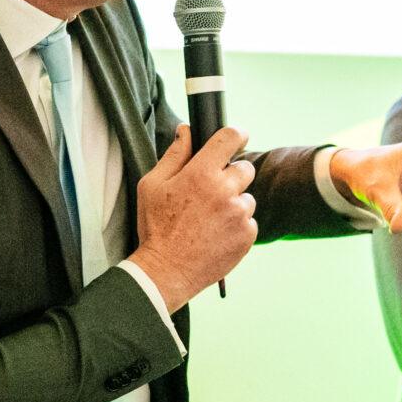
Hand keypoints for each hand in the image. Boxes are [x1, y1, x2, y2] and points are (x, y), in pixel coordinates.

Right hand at [126, 124, 256, 309]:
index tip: (238, 137)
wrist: (167, 270)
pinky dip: (237, 226)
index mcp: (201, 173)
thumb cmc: (156, 227)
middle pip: (245, 168)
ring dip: (234, 203)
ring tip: (210, 219)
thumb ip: (174, 154)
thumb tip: (186, 131)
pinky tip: (217, 234)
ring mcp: (239, 214)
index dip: (236, 134)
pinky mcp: (248, 235)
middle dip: (231, 176)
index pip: (230, 138)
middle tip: (212, 192)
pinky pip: (249, 221)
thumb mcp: (153, 185)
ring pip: (247, 198)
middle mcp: (225, 190)